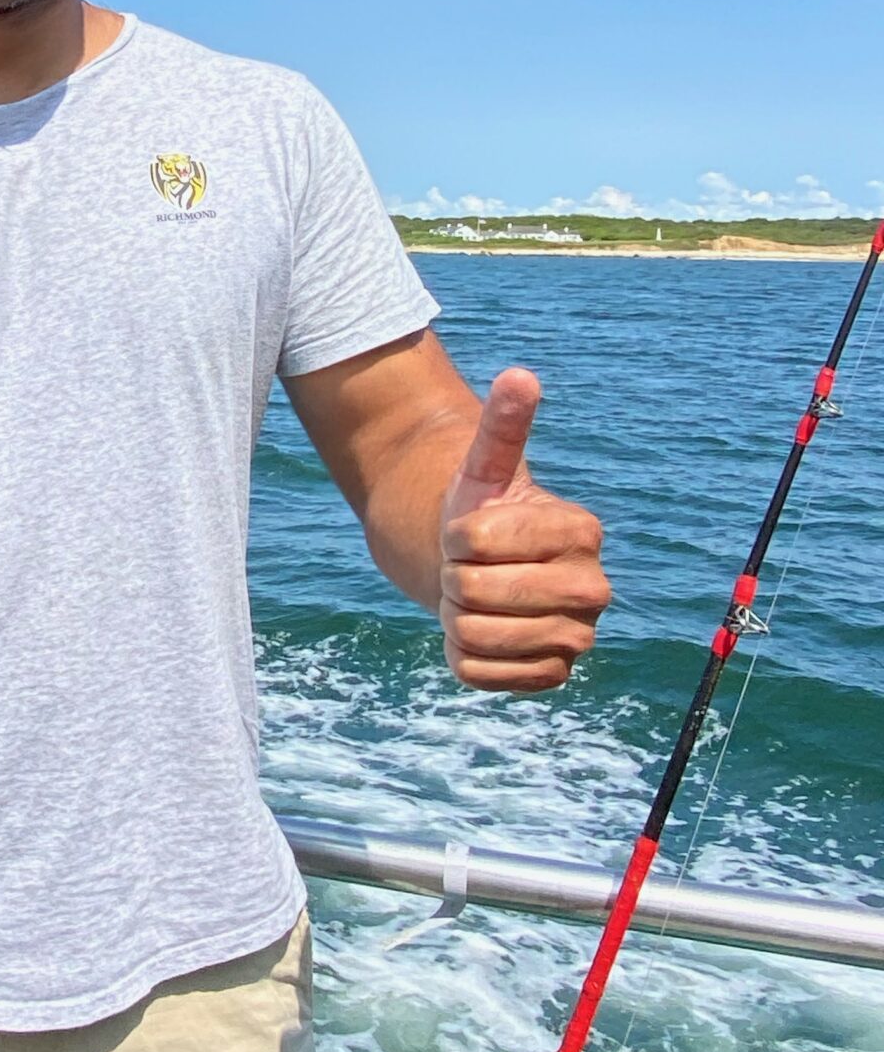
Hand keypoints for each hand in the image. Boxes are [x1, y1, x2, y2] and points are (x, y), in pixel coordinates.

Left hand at [439, 369, 610, 690]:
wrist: (484, 571)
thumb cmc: (485, 512)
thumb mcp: (486, 468)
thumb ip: (503, 426)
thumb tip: (519, 374)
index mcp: (582, 531)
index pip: (478, 542)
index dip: (457, 536)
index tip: (469, 529)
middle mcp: (595, 589)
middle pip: (478, 594)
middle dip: (456, 579)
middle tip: (470, 569)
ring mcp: (579, 638)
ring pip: (477, 635)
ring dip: (456, 617)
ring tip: (475, 598)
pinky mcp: (555, 676)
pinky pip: (481, 673)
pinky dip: (463, 654)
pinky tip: (481, 631)